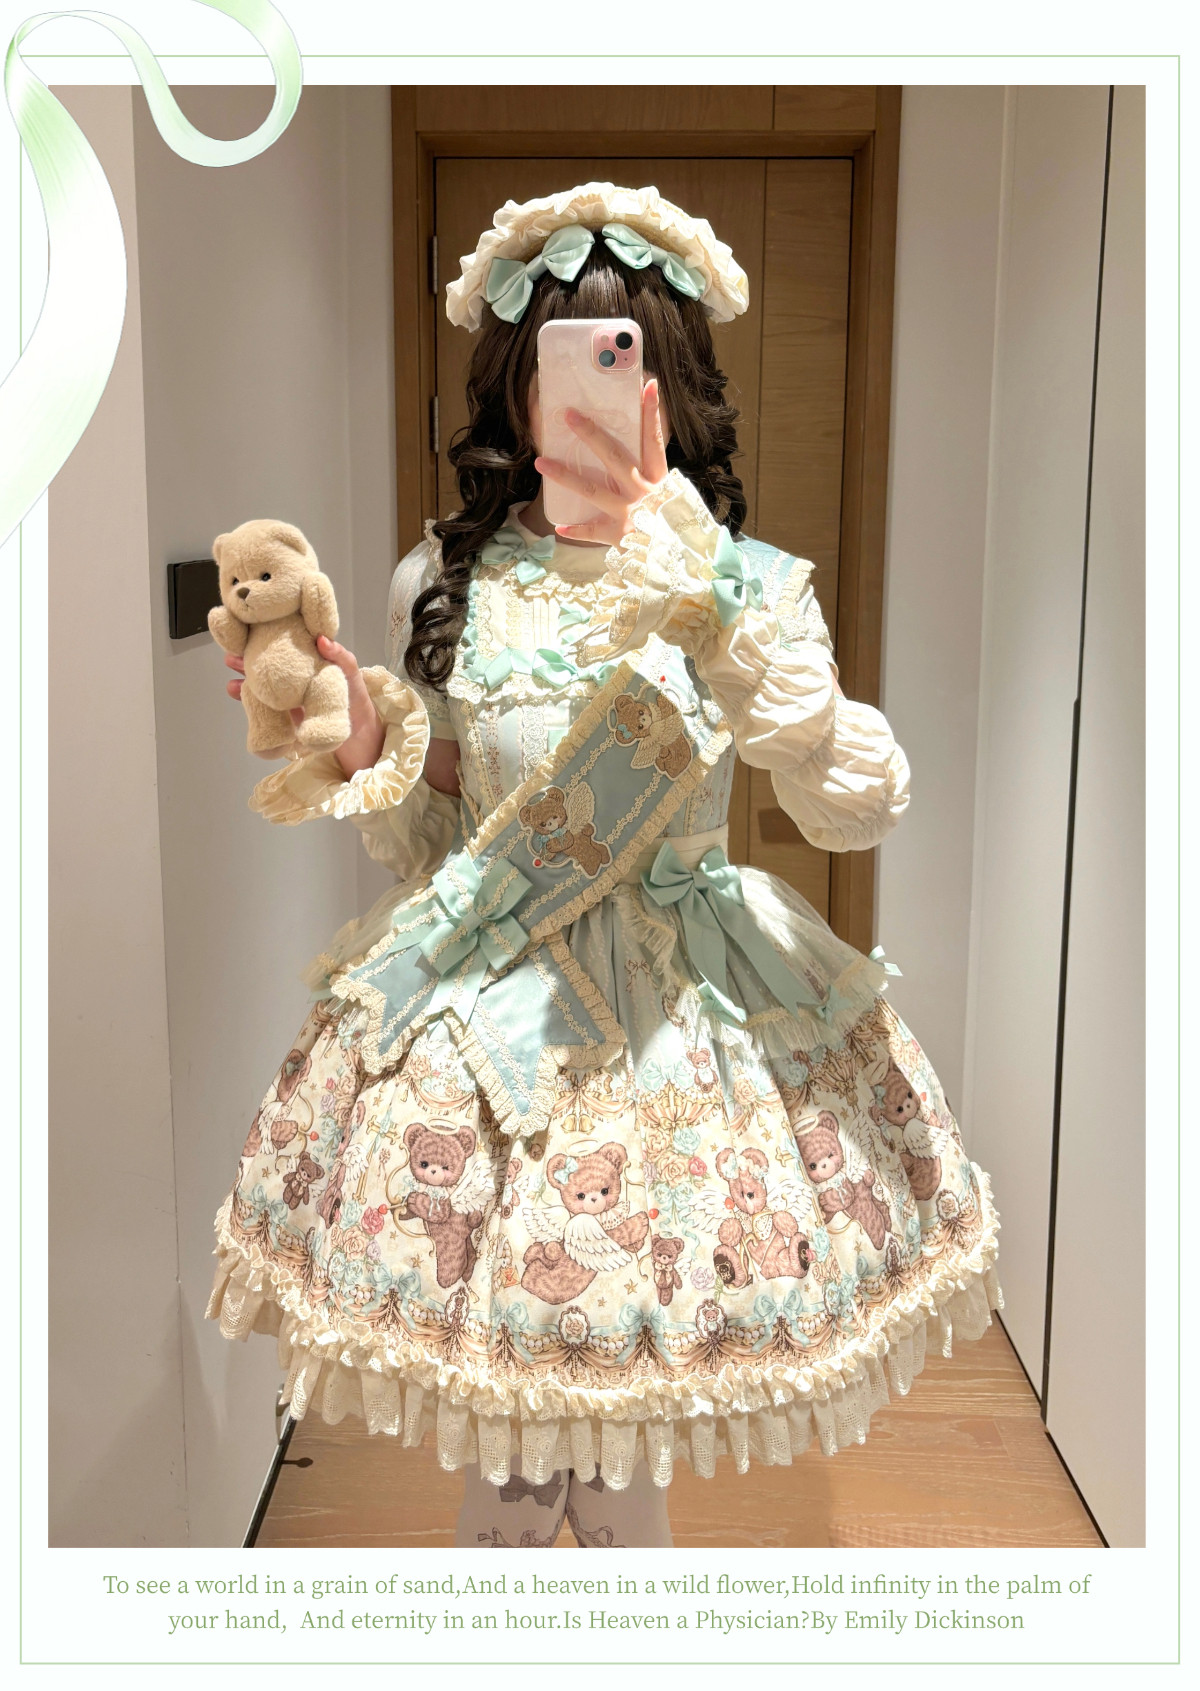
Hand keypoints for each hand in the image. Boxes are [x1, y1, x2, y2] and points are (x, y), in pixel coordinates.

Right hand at [224, 636, 384, 777]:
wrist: (357, 737)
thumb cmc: (356, 700)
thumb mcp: (351, 673)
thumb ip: (339, 656)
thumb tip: (321, 639)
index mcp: (311, 657)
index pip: (286, 639)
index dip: (269, 631)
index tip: (252, 626)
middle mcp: (296, 672)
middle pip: (268, 657)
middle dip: (248, 651)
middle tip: (232, 648)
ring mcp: (287, 692)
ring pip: (260, 678)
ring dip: (244, 672)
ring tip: (230, 668)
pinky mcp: (282, 711)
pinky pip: (260, 701)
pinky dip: (246, 695)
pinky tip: (234, 690)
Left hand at [534, 376, 668, 545]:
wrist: (678, 557)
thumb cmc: (670, 521)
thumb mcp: (670, 493)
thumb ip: (650, 473)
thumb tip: (629, 446)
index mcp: (658, 478)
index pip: (654, 440)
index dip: (651, 413)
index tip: (647, 386)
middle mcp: (643, 491)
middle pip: (614, 457)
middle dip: (590, 434)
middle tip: (568, 415)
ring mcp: (629, 513)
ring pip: (591, 489)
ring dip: (564, 475)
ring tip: (541, 462)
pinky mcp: (618, 534)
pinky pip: (591, 530)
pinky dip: (576, 530)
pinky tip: (560, 526)